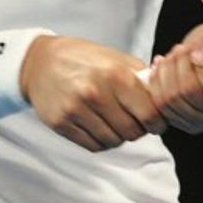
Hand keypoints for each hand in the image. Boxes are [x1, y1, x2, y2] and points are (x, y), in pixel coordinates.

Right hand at [20, 35, 166, 151]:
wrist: (40, 62)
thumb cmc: (83, 58)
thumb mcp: (115, 57)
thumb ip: (140, 77)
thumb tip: (163, 97)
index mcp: (115, 74)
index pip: (148, 113)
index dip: (157, 122)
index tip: (157, 123)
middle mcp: (95, 93)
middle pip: (132, 132)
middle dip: (138, 129)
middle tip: (135, 121)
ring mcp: (76, 110)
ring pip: (113, 141)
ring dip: (119, 135)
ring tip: (114, 121)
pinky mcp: (61, 124)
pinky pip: (93, 146)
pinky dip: (102, 141)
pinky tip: (99, 126)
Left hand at [147, 20, 202, 134]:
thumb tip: (199, 55)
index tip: (196, 51)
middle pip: (191, 95)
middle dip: (179, 65)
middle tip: (181, 49)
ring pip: (172, 101)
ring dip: (166, 72)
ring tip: (172, 55)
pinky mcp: (186, 124)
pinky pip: (160, 107)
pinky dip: (156, 84)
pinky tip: (161, 67)